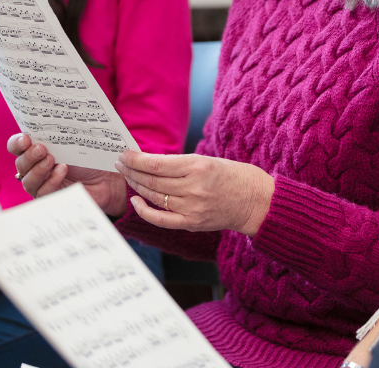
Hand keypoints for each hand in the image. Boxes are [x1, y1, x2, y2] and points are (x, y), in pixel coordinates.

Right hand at [8, 133, 127, 215]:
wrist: (107, 178)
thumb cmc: (90, 156)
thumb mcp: (76, 140)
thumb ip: (63, 130)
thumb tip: (59, 108)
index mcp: (36, 149)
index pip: (16, 146)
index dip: (17, 142)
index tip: (26, 138)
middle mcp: (35, 167)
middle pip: (20, 164)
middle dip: (29, 156)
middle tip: (42, 148)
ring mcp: (42, 184)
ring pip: (28, 180)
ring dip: (38, 170)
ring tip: (51, 160)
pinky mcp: (52, 198)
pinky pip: (43, 192)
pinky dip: (51, 181)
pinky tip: (62, 171)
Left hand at [115, 150, 274, 234]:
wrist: (257, 201)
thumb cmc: (235, 176)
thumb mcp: (209, 160)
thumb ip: (181, 164)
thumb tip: (151, 162)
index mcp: (198, 166)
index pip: (156, 164)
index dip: (136, 159)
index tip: (125, 154)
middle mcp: (194, 188)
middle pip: (152, 180)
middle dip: (132, 170)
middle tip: (120, 163)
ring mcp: (192, 208)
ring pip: (154, 197)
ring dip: (136, 186)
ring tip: (127, 177)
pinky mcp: (193, 223)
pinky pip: (161, 219)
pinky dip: (145, 211)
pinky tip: (135, 201)